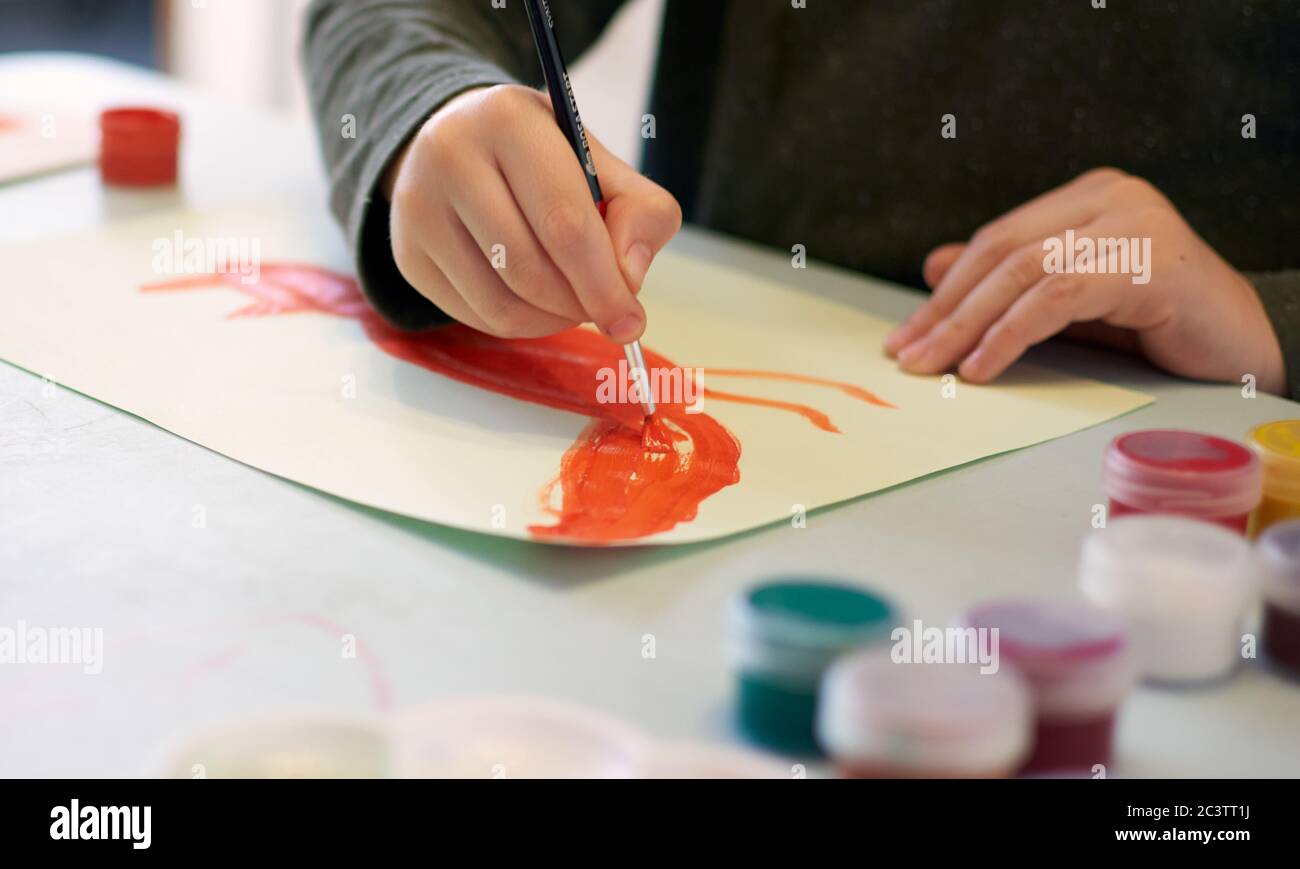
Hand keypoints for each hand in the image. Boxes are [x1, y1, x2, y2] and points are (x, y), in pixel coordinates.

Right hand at [384, 85, 681, 340]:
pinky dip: (520, 325)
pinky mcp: (408, 254)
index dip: (604, 283)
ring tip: (573, 302)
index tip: (630, 321)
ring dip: (551, 321)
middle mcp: (450, 156)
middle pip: (529, 269)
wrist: (462, 143)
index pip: (564, 223)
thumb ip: (641, 212)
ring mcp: (419, 209)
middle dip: (579, 305)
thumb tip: (628, 278)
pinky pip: (475, 317)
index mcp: (508, 119)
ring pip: (500, 304)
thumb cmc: (545, 158)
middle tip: (605, 310)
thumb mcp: (602, 163)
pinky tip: (537, 302)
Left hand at [884, 167, 1285, 394]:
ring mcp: (1134, 222)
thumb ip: (1010, 283)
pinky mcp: (1150, 262)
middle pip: (1003, 253)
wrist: (1241, 350)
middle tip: (907, 356)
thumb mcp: (1068, 303)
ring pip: (1023, 272)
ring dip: (967, 326)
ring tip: (933, 368)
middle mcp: (1110, 197)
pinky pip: (1058, 297)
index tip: (905, 336)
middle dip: (946, 311)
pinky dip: (1010, 335)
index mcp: (1088, 198)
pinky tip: (981, 368)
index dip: (946, 292)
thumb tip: (933, 267)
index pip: (997, 242)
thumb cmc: (1156, 327)